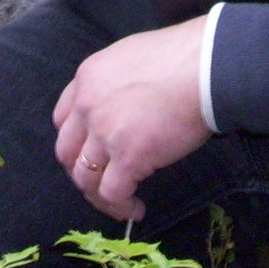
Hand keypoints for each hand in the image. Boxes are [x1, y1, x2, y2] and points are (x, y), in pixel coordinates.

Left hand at [51, 16, 212, 222]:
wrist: (205, 68)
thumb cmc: (183, 59)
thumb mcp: (131, 58)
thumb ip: (115, 83)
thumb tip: (125, 102)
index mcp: (87, 78)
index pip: (63, 119)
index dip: (75, 142)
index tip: (91, 154)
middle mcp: (87, 106)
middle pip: (67, 152)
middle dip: (81, 172)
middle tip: (102, 182)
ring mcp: (104, 133)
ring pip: (85, 178)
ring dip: (99, 196)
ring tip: (121, 203)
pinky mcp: (128, 157)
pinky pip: (112, 193)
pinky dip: (121, 206)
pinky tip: (136, 209)